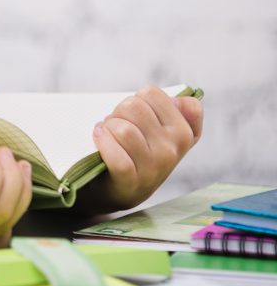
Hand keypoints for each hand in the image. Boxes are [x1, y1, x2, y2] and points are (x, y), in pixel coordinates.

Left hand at [88, 85, 203, 211]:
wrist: (120, 192)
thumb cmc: (139, 154)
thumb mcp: (165, 134)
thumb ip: (177, 112)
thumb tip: (181, 99)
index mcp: (185, 132)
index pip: (152, 94)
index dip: (138, 99)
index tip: (138, 115)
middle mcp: (174, 148)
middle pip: (133, 106)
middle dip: (119, 112)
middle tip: (117, 125)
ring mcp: (154, 165)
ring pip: (123, 128)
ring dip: (108, 127)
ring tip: (108, 135)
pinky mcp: (131, 179)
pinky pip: (114, 152)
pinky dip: (102, 142)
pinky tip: (100, 139)